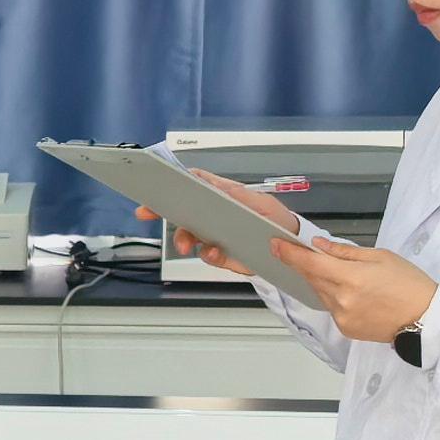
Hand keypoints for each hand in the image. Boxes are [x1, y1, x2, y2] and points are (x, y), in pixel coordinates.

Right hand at [136, 176, 305, 278]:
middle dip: (164, 212)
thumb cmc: (277, 220)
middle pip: (183, 212)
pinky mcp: (222, 256)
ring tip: (187, 244)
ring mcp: (216, 237)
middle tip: (147, 212)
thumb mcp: (261, 202)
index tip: (156, 185)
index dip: (173, 183)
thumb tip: (211, 184)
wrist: (291, 249)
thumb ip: (237, 195)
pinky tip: (213, 251)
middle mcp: (216, 217)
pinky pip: (207, 256)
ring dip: (184, 239)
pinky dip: (208, 255)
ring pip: (189, 236)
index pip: (194, 186)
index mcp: (224, 198)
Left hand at [289, 234, 439, 344]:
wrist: (426, 319)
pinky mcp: (346, 329)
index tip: (275, 245)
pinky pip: (331, 308)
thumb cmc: (409, 283)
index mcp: (351, 278)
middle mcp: (342, 300)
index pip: (310, 264)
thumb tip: (319, 246)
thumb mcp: (381, 257)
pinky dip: (335, 298)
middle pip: (312, 278)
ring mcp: (342, 317)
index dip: (290, 254)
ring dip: (323, 281)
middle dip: (306, 265)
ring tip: (345, 276)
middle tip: (303, 253)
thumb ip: (346, 252)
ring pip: (321, 293)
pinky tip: (353, 294)